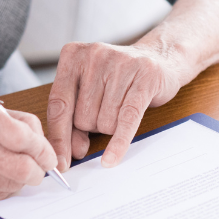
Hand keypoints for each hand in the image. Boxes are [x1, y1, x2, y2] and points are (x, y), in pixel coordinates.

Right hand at [0, 91, 57, 199]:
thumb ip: (11, 119)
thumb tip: (42, 142)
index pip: (22, 137)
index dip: (43, 149)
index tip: (48, 153)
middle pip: (20, 167)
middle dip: (39, 170)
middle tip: (41, 166)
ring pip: (10, 185)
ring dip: (22, 181)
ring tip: (19, 169)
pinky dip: (4, 188)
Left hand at [47, 42, 184, 170]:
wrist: (159, 57)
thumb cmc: (117, 78)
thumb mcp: (89, 92)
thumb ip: (74, 120)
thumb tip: (72, 152)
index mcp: (73, 55)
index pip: (58, 105)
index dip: (58, 138)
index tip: (59, 164)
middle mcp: (94, 55)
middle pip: (83, 117)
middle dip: (93, 127)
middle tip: (106, 112)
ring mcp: (121, 63)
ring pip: (105, 121)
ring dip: (112, 127)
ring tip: (121, 107)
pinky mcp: (145, 76)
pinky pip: (127, 118)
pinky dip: (119, 142)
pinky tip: (111, 159)